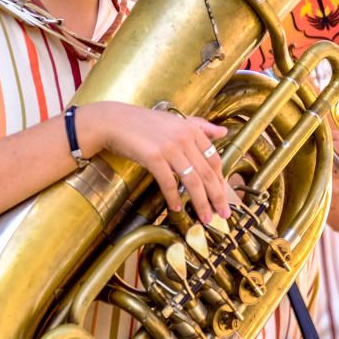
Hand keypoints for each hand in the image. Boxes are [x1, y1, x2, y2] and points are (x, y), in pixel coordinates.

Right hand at [84, 102, 229, 224]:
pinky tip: (176, 208)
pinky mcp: (154, 157)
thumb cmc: (143, 123)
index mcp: (192, 129)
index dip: (221, 181)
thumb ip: (200, 125)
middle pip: (207, 173)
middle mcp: (184, 137)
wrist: (114, 122)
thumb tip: (223, 132)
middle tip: (223, 214)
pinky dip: (174, 197)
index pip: (214, 159)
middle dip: (217, 197)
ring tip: (205, 217)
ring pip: (192, 181)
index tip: (224, 197)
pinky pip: (169, 182)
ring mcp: (169, 147)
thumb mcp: (174, 121)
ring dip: (200, 203)